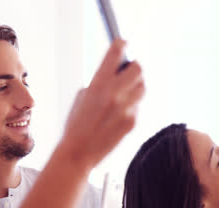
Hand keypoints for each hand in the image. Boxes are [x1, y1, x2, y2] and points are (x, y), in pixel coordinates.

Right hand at [60, 39, 144, 169]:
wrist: (78, 153)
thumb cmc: (76, 124)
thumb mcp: (82, 97)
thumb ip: (99, 83)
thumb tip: (114, 73)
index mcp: (98, 84)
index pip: (116, 53)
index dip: (121, 44)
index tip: (123, 42)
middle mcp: (114, 94)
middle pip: (138, 68)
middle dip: (134, 67)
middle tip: (128, 70)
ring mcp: (126, 108)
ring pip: (142, 87)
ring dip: (135, 86)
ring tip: (124, 93)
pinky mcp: (133, 122)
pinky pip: (138, 106)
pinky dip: (131, 106)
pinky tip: (118, 114)